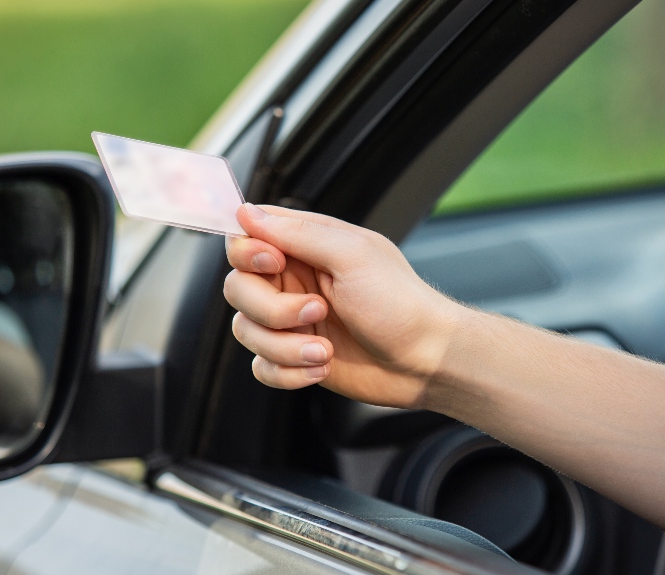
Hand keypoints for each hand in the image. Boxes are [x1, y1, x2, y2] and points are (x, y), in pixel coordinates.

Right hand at [224, 204, 462, 408]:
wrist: (426, 361)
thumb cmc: (400, 303)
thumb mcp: (351, 256)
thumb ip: (296, 233)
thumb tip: (246, 211)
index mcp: (306, 248)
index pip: (245, 239)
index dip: (248, 253)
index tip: (274, 263)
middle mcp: (294, 282)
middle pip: (238, 289)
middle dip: (271, 309)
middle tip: (316, 312)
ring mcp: (292, 322)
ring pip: (246, 331)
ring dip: (283, 347)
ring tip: (324, 352)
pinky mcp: (295, 358)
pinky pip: (261, 367)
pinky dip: (287, 372)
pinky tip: (320, 369)